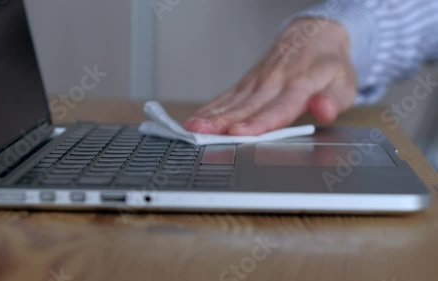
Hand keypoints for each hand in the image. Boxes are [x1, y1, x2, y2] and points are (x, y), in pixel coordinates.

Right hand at [183, 19, 356, 135]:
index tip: (240, 133)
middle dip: (222, 122)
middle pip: (246, 107)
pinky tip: (195, 118)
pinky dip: (210, 107)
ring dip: (211, 115)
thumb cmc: (329, 64)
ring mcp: (257, 82)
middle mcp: (273, 83)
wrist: (314, 34)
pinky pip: (226, 96)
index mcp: (298, 86)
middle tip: (202, 133)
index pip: (277, 109)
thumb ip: (334, 99)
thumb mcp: (344, 82)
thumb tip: (324, 110)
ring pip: (232, 101)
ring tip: (192, 126)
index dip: (257, 122)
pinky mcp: (247, 82)